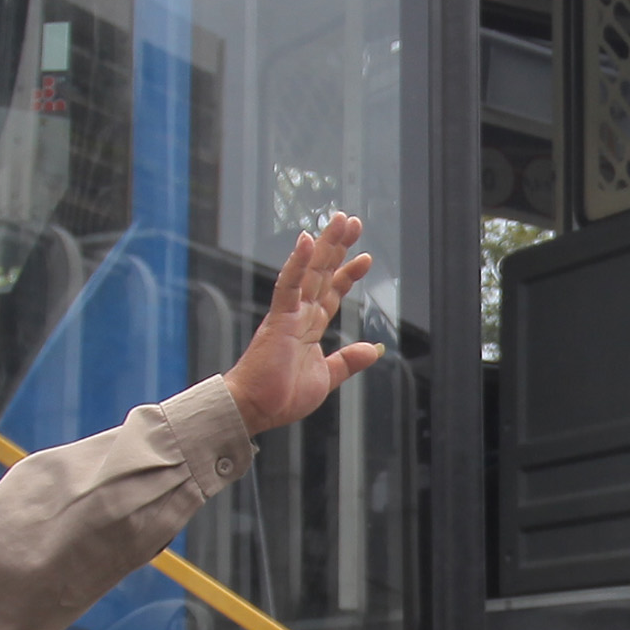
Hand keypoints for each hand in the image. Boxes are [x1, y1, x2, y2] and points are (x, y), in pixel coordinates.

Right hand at [226, 214, 383, 436]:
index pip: (331, 293)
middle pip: (322, 273)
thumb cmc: (281, 396)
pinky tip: (306, 241)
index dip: (347, 274)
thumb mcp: (326, 377)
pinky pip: (288, 285)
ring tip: (338, 220)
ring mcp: (288, 314)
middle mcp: (299, 314)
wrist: (255, 409)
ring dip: (324, 245)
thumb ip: (347, 361)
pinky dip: (297, 263)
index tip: (365, 258)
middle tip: (352, 221)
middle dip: (338, 247)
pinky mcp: (278, 318)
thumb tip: (373, 349)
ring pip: (309, 271)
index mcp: (309, 327)